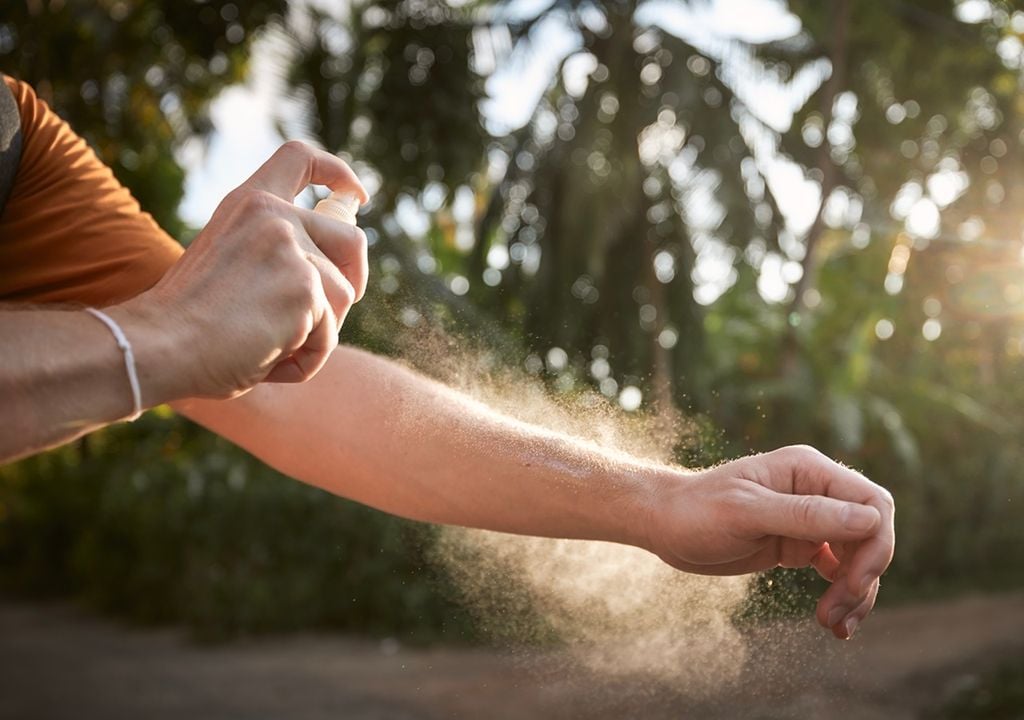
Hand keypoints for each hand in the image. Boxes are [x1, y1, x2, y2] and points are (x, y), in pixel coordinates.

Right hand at [117, 141, 369, 400]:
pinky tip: (265, 360)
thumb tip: (333, 275)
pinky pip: (328, 336)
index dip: (338, 174)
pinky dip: (305, 359)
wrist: (159, 345)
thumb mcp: (229, 264)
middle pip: (351, 239)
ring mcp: (293, 250)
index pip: (300, 158)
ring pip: (342, 298)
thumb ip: (271, 254)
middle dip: (355, 277)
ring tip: (266, 347)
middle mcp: (274, 217)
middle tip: (339, 307)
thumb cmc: (186, 323)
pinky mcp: (306, 289)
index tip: (354, 195)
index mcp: (248, 203)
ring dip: (316, 333)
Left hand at [645, 445, 894, 638]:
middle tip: (838, 613)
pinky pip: (838, 570)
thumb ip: (805, 515)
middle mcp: (816, 491)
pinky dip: (843, 595)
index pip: (872, 503)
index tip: (854, 584)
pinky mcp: (800, 544)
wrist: (664, 525)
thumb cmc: (696, 510)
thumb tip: (870, 521)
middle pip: (872, 533)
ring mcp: (810, 519)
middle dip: (864, 576)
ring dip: (856, 593)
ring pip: (859, 557)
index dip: (876, 545)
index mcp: (809, 470)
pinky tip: (835, 622)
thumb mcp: (746, 512)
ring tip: (835, 626)